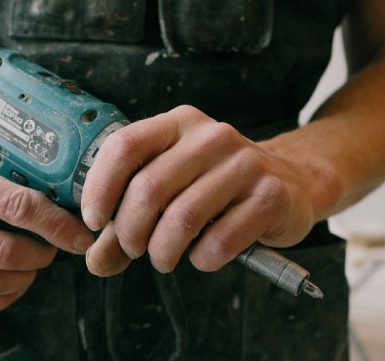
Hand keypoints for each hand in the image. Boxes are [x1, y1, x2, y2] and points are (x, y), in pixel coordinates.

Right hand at [0, 142, 93, 313]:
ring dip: (25, 278)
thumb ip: (12, 169)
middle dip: (44, 254)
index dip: (55, 225)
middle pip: (5, 251)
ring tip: (36, 264)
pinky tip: (13, 283)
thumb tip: (68, 190)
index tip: (80, 235)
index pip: (16, 207)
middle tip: (57, 248)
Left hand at [81, 105, 318, 276]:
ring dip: (162, 251)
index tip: (94, 220)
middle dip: (129, 232)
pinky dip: (201, 259)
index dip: (99, 186)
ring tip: (164, 257)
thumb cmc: (217, 186)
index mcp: (178, 123)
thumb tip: (95, 260)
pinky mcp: (269, 195)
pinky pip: (219, 241)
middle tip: (133, 249)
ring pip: (182, 218)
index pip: (125, 145)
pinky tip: (203, 255)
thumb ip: (128, 219)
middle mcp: (210, 135)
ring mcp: (244, 163)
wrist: (290, 182)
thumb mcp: (171, 188)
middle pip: (148, 188)